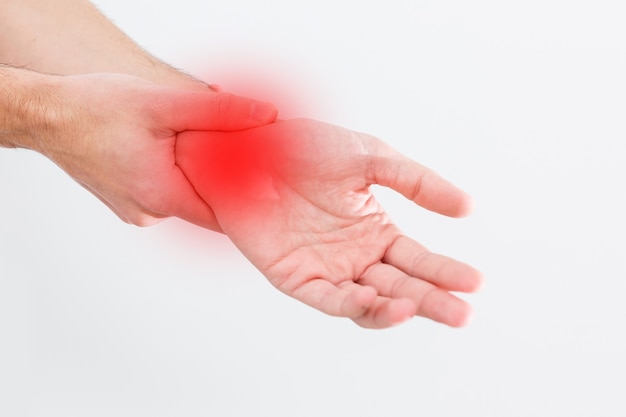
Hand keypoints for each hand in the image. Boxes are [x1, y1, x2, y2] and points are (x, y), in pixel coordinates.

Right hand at [39, 73, 276, 228]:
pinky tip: (176, 151)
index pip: (225, 212)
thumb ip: (220, 113)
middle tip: (241, 150)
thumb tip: (266, 116)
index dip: (250, 192)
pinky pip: (165, 193)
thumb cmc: (93, 109)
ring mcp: (137, 210)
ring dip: (199, 175)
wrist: (45, 116)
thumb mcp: (164, 104)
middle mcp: (150, 213)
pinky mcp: (128, 201)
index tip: (268, 174)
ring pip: (185, 197)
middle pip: (206, 204)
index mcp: (162, 196)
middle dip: (226, 179)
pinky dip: (177, 175)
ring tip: (204, 145)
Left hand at [176, 119, 481, 327]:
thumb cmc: (306, 148)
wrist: (250, 146)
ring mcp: (326, 269)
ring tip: (418, 308)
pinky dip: (353, 305)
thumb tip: (469, 208)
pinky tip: (379, 304)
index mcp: (375, 230)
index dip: (445, 272)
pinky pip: (328, 298)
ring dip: (395, 310)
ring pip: (368, 302)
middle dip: (432, 301)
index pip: (418, 260)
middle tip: (463, 313)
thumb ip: (416, 182)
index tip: (476, 281)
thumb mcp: (370, 158)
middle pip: (400, 287)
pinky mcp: (295, 277)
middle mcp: (355, 256)